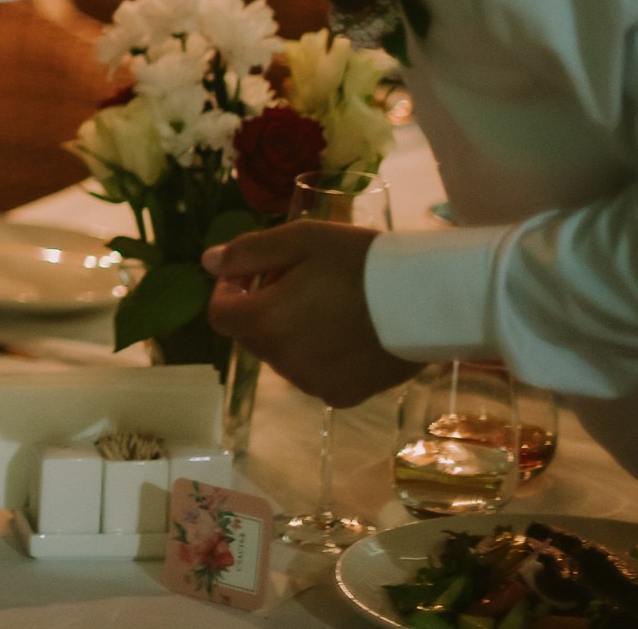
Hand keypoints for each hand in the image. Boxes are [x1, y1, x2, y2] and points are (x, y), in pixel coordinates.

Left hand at [202, 222, 412, 407]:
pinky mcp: (343, 397)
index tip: (253, 272)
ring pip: (283, 356)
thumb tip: (208, 262)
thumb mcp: (300, 240)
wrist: (428, 301)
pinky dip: (319, 356)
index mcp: (265, 322)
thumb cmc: (360, 262)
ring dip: (290, 334)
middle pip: (252, 335)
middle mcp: (282, 361)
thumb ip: (248, 252)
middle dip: (261, 308)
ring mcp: (313, 384)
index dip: (229, 290)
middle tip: (297, 282)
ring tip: (327, 306)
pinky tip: (348, 334)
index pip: (220, 315)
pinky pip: (314, 375)